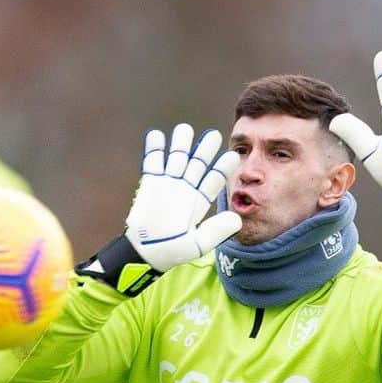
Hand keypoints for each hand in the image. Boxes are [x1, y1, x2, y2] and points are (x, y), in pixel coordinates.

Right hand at [125, 124, 240, 270]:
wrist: (144, 252)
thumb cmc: (171, 251)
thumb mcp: (197, 244)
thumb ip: (216, 231)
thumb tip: (237, 219)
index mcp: (199, 201)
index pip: (213, 180)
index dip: (222, 169)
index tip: (232, 157)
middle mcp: (186, 189)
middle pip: (197, 164)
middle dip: (204, 150)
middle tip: (214, 135)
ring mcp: (168, 184)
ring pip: (176, 158)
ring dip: (180, 144)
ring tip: (184, 130)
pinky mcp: (150, 184)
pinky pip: (152, 162)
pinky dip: (154, 149)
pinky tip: (156, 136)